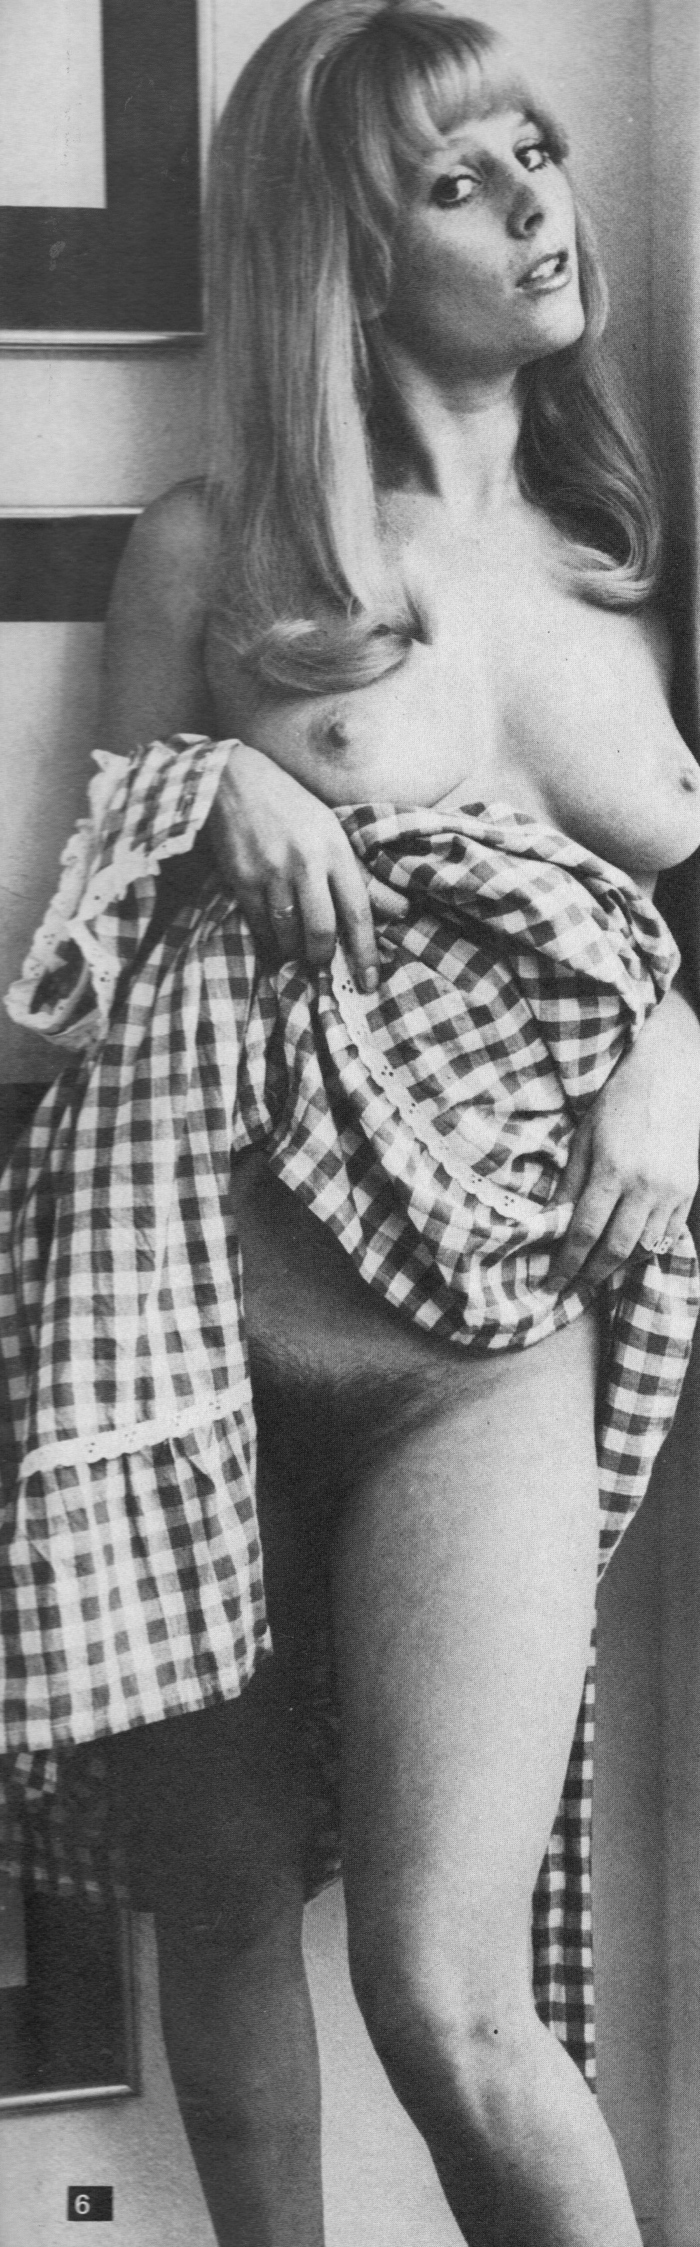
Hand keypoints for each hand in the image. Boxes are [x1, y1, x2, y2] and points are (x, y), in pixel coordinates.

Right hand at [205, 742, 406, 990]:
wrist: (236, 781)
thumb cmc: (293, 808)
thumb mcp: (333, 831)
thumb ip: (361, 874)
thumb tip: (399, 909)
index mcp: (335, 849)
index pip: (357, 911)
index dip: (365, 951)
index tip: (369, 981)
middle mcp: (305, 863)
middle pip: (322, 930)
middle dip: (324, 956)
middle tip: (323, 963)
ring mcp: (271, 872)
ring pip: (288, 933)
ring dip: (295, 951)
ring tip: (298, 951)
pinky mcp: (242, 879)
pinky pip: (260, 925)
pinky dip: (270, 939)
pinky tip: (275, 938)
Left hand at [552, 985, 699, 1285]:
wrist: (674, 1074)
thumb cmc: (621, 1100)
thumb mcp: (584, 1134)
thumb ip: (570, 1180)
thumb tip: (552, 1220)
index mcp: (612, 1169)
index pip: (583, 1231)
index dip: (565, 1265)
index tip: (550, 1285)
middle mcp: (645, 1186)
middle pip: (615, 1249)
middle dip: (590, 1276)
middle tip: (571, 1289)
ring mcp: (671, 1191)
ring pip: (644, 1248)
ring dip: (618, 1266)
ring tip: (596, 1273)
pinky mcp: (688, 1190)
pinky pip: (667, 1235)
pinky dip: (646, 1249)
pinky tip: (628, 1252)